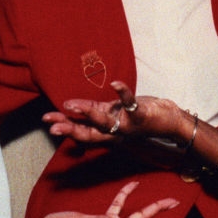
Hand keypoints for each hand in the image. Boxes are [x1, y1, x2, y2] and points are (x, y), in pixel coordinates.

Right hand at [43, 81, 185, 143]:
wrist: (170, 122)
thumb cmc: (140, 114)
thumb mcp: (113, 113)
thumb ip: (93, 111)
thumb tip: (68, 106)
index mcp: (107, 129)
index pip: (82, 131)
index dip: (65, 127)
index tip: (48, 123)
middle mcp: (115, 131)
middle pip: (88, 133)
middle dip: (69, 128)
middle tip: (52, 126)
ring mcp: (127, 125)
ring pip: (104, 122)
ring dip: (88, 114)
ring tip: (71, 106)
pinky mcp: (140, 116)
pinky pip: (130, 104)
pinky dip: (123, 93)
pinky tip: (114, 84)